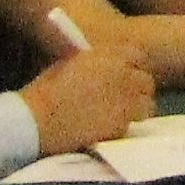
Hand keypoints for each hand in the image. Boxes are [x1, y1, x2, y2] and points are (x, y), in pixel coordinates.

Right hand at [20, 38, 157, 152]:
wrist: (37, 119)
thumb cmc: (46, 90)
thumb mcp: (70, 64)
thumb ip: (95, 63)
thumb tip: (105, 68)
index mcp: (108, 55)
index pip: (138, 56)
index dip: (132, 67)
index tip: (125, 76)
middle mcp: (123, 74)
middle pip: (146, 81)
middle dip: (137, 89)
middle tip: (123, 99)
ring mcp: (126, 100)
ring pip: (146, 105)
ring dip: (136, 109)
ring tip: (118, 116)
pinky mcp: (122, 124)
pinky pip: (132, 124)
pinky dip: (123, 126)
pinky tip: (107, 129)